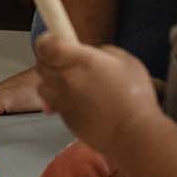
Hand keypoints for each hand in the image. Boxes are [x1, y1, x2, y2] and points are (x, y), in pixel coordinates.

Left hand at [34, 34, 161, 156]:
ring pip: (42, 85)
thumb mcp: (126, 61)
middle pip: (41, 64)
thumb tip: (91, 54)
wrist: (134, 135)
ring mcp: (62, 100)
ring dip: (52, 81)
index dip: (46, 41)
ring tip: (71, 83)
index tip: (54, 40)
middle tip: (66, 61)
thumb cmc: (135, 96)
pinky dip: (59, 100)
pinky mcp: (64, 119)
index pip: (45, 45)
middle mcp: (65, 79)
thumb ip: (103, 52)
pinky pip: (53, 103)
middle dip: (50, 60)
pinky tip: (78, 102)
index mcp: (80, 60)